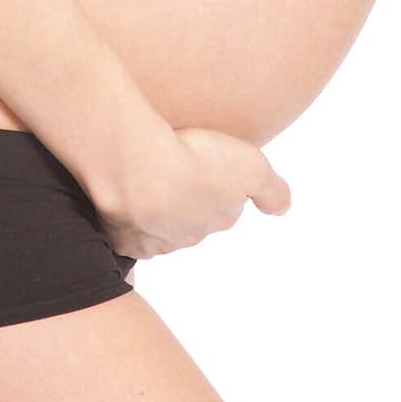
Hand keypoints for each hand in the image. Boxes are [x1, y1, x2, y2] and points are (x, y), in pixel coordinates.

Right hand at [94, 125, 290, 259]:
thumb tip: (283, 209)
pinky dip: (122, 220)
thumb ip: (271, 190)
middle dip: (183, 199)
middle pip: (187, 220)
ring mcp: (150, 241)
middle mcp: (184, 237)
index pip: (222, 207)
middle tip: (172, 169)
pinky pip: (122, 234)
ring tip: (142, 178)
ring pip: (154, 228)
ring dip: (151, 209)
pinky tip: (118, 201)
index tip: (204, 164)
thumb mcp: (251, 167)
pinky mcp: (118, 237)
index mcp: (215, 219)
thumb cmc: (194, 160)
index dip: (215, 183)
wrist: (137, 167)